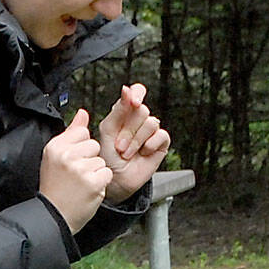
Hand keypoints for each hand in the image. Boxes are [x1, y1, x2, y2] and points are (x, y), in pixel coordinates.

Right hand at [40, 108, 111, 232]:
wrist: (53, 216)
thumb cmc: (55, 187)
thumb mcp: (56, 156)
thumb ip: (71, 133)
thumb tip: (83, 113)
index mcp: (55, 146)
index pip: (82, 132)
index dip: (81, 147)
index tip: (71, 161)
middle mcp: (66, 155)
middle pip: (94, 145)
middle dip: (89, 160)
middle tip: (76, 175)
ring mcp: (80, 169)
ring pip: (101, 161)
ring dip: (95, 173)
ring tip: (80, 184)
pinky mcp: (93, 182)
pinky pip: (106, 174)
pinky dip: (100, 184)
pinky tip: (87, 190)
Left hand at [96, 83, 170, 202]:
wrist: (115, 180)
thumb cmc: (107, 156)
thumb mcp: (108, 130)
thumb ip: (118, 109)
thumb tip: (126, 89)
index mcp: (124, 111)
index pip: (137, 92)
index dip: (137, 94)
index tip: (132, 102)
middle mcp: (138, 119)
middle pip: (142, 110)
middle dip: (128, 130)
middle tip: (119, 145)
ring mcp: (150, 130)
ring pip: (150, 123)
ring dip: (135, 141)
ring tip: (126, 153)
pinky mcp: (161, 142)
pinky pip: (161, 134)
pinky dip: (149, 145)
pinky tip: (142, 153)